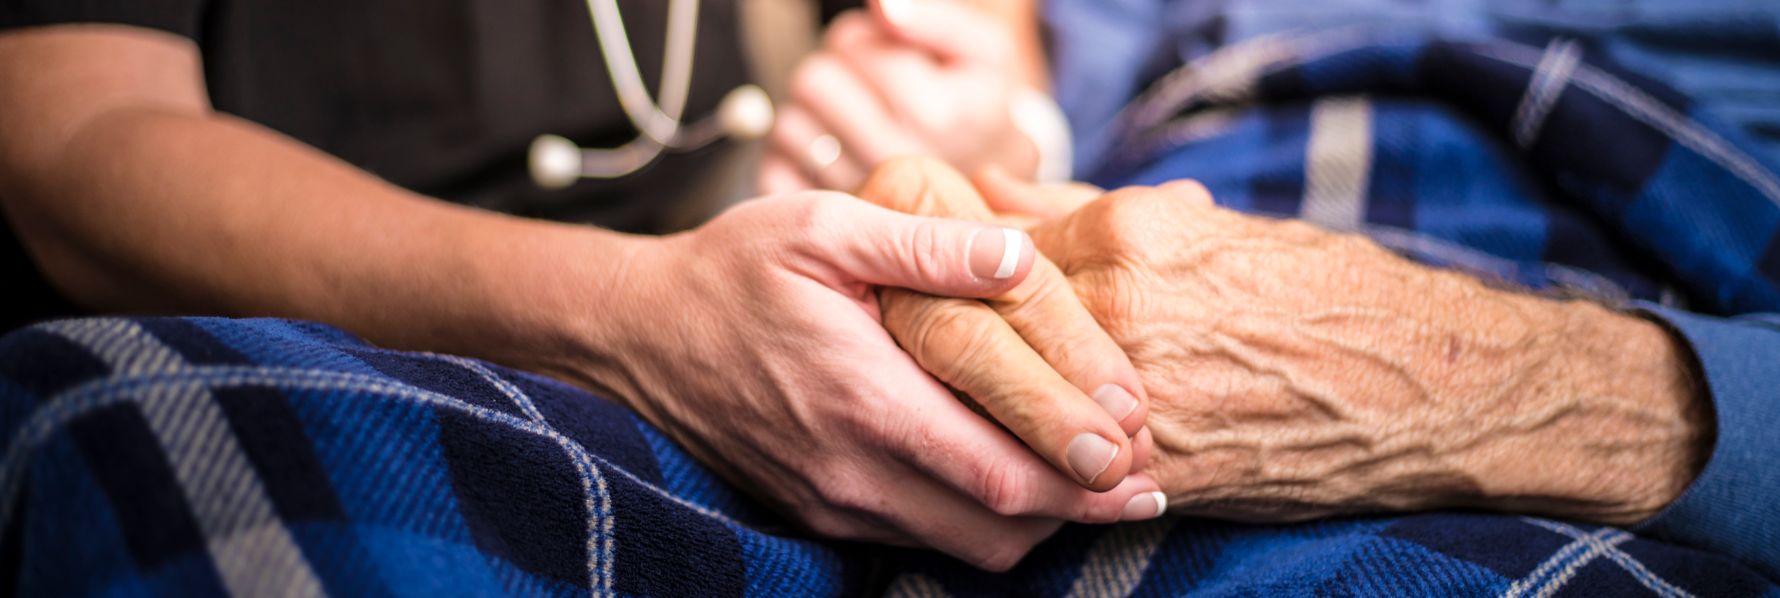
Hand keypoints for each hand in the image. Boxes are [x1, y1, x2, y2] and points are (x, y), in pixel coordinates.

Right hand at [554, 191, 1162, 569]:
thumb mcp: (825, 227)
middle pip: (997, 530)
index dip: (1083, 479)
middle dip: (1078, 512)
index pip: (1001, 473)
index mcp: (864, 401)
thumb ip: (928, 244)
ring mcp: (832, 503)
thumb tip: (1020, 258)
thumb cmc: (735, 270)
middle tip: (1142, 484)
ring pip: (963, 547)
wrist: (637, 335)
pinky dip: (978, 521)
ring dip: (1032, 524)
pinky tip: (1012, 478)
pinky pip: (919, 539)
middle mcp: (851, 472)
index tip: (1142, 462)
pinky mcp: (819, 515)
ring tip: (1089, 482)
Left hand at [759, 0, 1040, 192]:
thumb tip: (881, 6)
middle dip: (835, 74)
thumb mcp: (982, 53)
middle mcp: (895, 161)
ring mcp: (860, 199)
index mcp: (936, 113)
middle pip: (813, 82)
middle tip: (866, 89)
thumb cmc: (979, 109)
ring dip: (812, 116)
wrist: (988, 195)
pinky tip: (834, 156)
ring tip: (852, 124)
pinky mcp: (829, 224)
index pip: (850, 45)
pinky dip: (793, 158)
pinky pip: (775, 170)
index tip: (891, 59)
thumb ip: (934, 21)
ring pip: (788, 125)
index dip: (864, 41)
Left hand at [886, 172, 1713, 524]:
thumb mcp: (1206, 229)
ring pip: (996, 408)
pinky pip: (1055, 476)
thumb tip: (992, 201)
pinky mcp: (1162, 469)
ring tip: (907, 420)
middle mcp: (1123, 312)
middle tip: (867, 357)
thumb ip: (1089, 215)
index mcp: (1131, 236)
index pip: (981, 248)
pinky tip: (988, 474)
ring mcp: (1138, 395)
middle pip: (961, 329)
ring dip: (947, 415)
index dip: (924, 266)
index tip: (887, 279)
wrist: (1432, 386)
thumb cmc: (1324, 294)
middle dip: (904, 343)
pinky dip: (1015, 474)